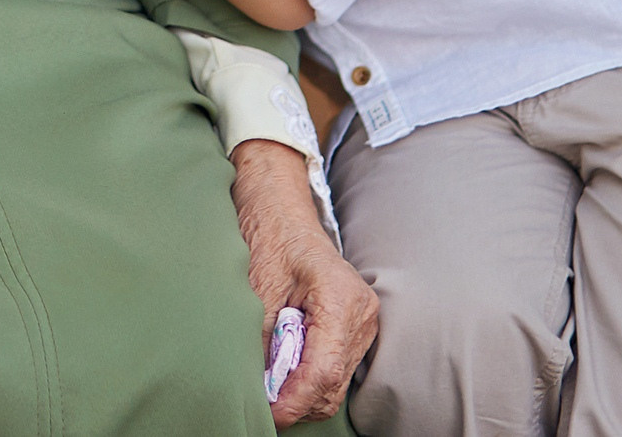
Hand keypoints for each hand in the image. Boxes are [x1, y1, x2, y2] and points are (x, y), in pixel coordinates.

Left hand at [230, 141, 375, 425]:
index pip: (324, 370)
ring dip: (301, 390)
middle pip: (333, 382)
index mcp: (342, 300)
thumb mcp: (258, 284)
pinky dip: (308, 375)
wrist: (280, 209)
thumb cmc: (269, 235)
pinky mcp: (354, 326)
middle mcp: (362, 315)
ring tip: (269, 383)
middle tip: (263, 403)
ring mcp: (363, 322)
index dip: (295, 399)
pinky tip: (283, 369)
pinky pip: (334, 365)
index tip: (270, 412)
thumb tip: (259, 381)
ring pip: (335, 380)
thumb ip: (263, 334)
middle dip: (298, 400)